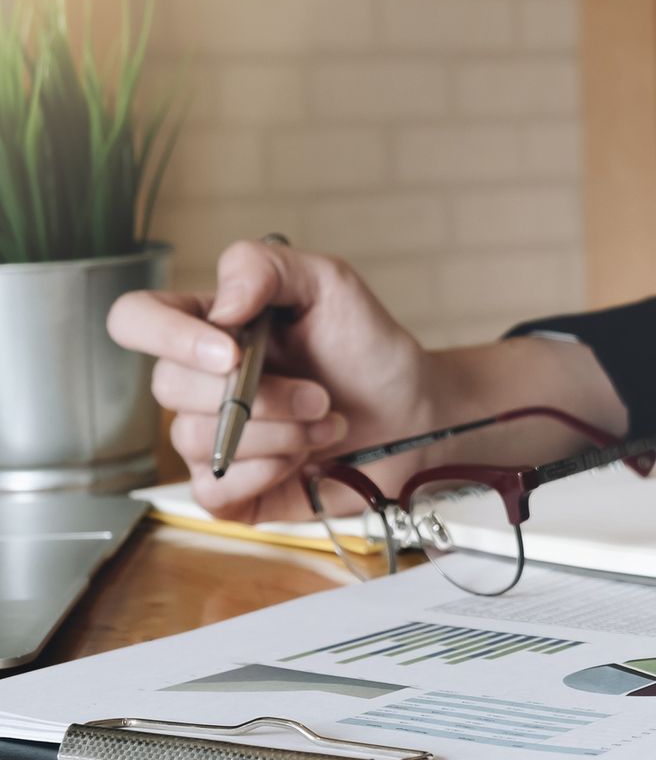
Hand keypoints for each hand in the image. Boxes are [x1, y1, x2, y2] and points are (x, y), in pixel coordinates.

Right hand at [108, 241, 435, 523]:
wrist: (416, 416)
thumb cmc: (370, 350)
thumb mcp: (330, 284)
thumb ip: (266, 268)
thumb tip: (221, 307)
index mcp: (208, 327)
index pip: (135, 320)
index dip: (167, 336)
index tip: (232, 351)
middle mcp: (199, 382)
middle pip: (168, 387)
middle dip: (258, 395)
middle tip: (320, 394)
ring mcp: (211, 437)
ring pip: (194, 441)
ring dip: (277, 434)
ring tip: (325, 424)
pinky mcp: (232, 489)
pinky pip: (214, 490)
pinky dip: (266, 474)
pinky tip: (303, 461)